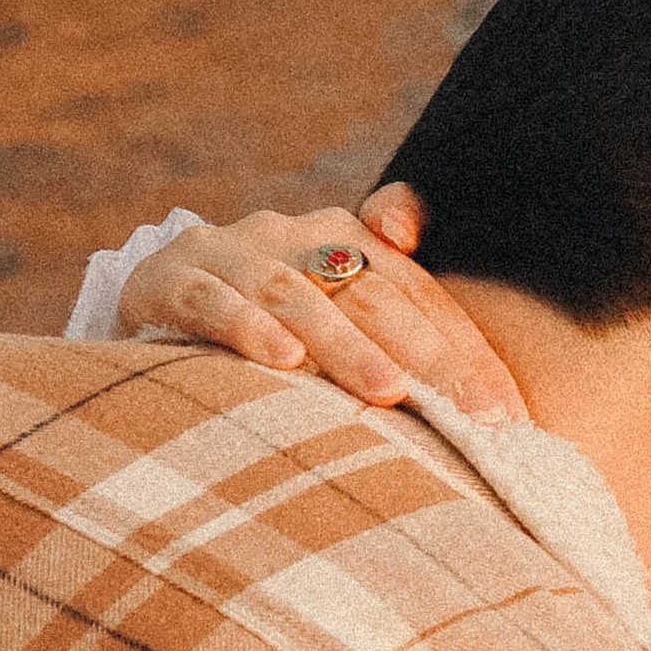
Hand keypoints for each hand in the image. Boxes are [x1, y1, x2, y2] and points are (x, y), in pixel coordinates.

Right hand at [116, 188, 528, 424]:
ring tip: (388, 393)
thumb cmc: (260, 323)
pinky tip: (281, 360)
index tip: (506, 415)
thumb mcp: (329, 316)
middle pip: (370, 292)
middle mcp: (290, 235)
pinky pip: (209, 300)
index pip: (418, 293)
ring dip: (343, 345)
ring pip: (296, 294)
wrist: (144, 303)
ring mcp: (227, 253)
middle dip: (424, 356)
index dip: (464, 351)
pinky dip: (246, 326)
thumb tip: (484, 358)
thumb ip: (400, 318)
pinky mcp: (165, 280)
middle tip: (468, 414)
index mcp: (343, 237)